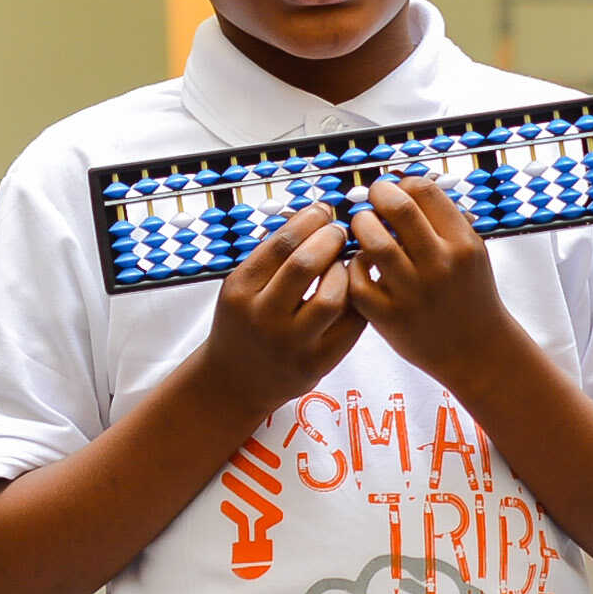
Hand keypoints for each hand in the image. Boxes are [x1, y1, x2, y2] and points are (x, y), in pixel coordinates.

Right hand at [198, 204, 365, 419]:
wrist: (234, 382)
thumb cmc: (244, 324)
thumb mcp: (242, 288)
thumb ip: (271, 257)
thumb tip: (314, 215)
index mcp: (240, 290)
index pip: (280, 245)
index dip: (309, 221)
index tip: (323, 211)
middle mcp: (263, 317)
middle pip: (307, 265)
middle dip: (330, 240)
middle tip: (339, 232)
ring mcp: (291, 343)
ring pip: (333, 297)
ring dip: (345, 272)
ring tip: (344, 264)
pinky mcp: (316, 364)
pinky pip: (350, 326)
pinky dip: (358, 301)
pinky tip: (355, 289)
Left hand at [347, 177, 523, 388]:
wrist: (476, 350)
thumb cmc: (469, 296)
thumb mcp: (472, 254)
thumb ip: (444, 222)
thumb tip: (405, 187)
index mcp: (463, 244)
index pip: (425, 191)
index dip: (402, 184)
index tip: (395, 190)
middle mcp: (440, 265)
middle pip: (398, 208)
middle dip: (378, 195)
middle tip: (372, 200)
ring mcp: (414, 292)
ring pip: (373, 241)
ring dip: (361, 226)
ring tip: (363, 228)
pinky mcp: (389, 316)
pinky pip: (357, 278)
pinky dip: (354, 265)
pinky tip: (363, 264)